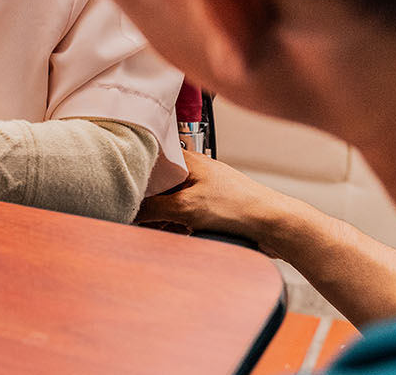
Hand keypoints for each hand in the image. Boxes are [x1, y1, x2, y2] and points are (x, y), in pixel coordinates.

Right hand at [136, 150, 294, 256]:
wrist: (273, 224)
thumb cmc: (239, 206)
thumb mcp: (185, 207)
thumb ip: (151, 208)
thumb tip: (127, 209)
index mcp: (186, 160)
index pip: (149, 164)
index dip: (135, 180)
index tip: (122, 194)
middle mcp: (194, 171)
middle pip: (158, 186)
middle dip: (147, 204)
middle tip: (137, 218)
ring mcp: (203, 189)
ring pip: (170, 202)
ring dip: (162, 217)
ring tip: (158, 229)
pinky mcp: (211, 207)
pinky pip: (184, 214)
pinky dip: (176, 224)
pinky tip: (175, 234)